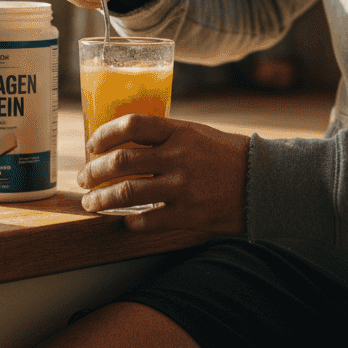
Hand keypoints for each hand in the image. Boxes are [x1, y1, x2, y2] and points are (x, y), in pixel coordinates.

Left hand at [78, 114, 249, 235]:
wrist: (264, 183)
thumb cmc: (227, 156)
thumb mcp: (197, 134)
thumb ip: (164, 137)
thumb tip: (123, 143)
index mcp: (180, 131)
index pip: (130, 125)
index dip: (103, 135)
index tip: (91, 145)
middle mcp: (178, 157)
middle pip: (120, 162)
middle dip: (93, 172)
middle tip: (84, 179)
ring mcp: (182, 187)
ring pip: (126, 193)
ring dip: (101, 200)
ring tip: (91, 203)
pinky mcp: (188, 214)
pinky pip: (147, 221)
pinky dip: (130, 222)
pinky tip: (125, 221)